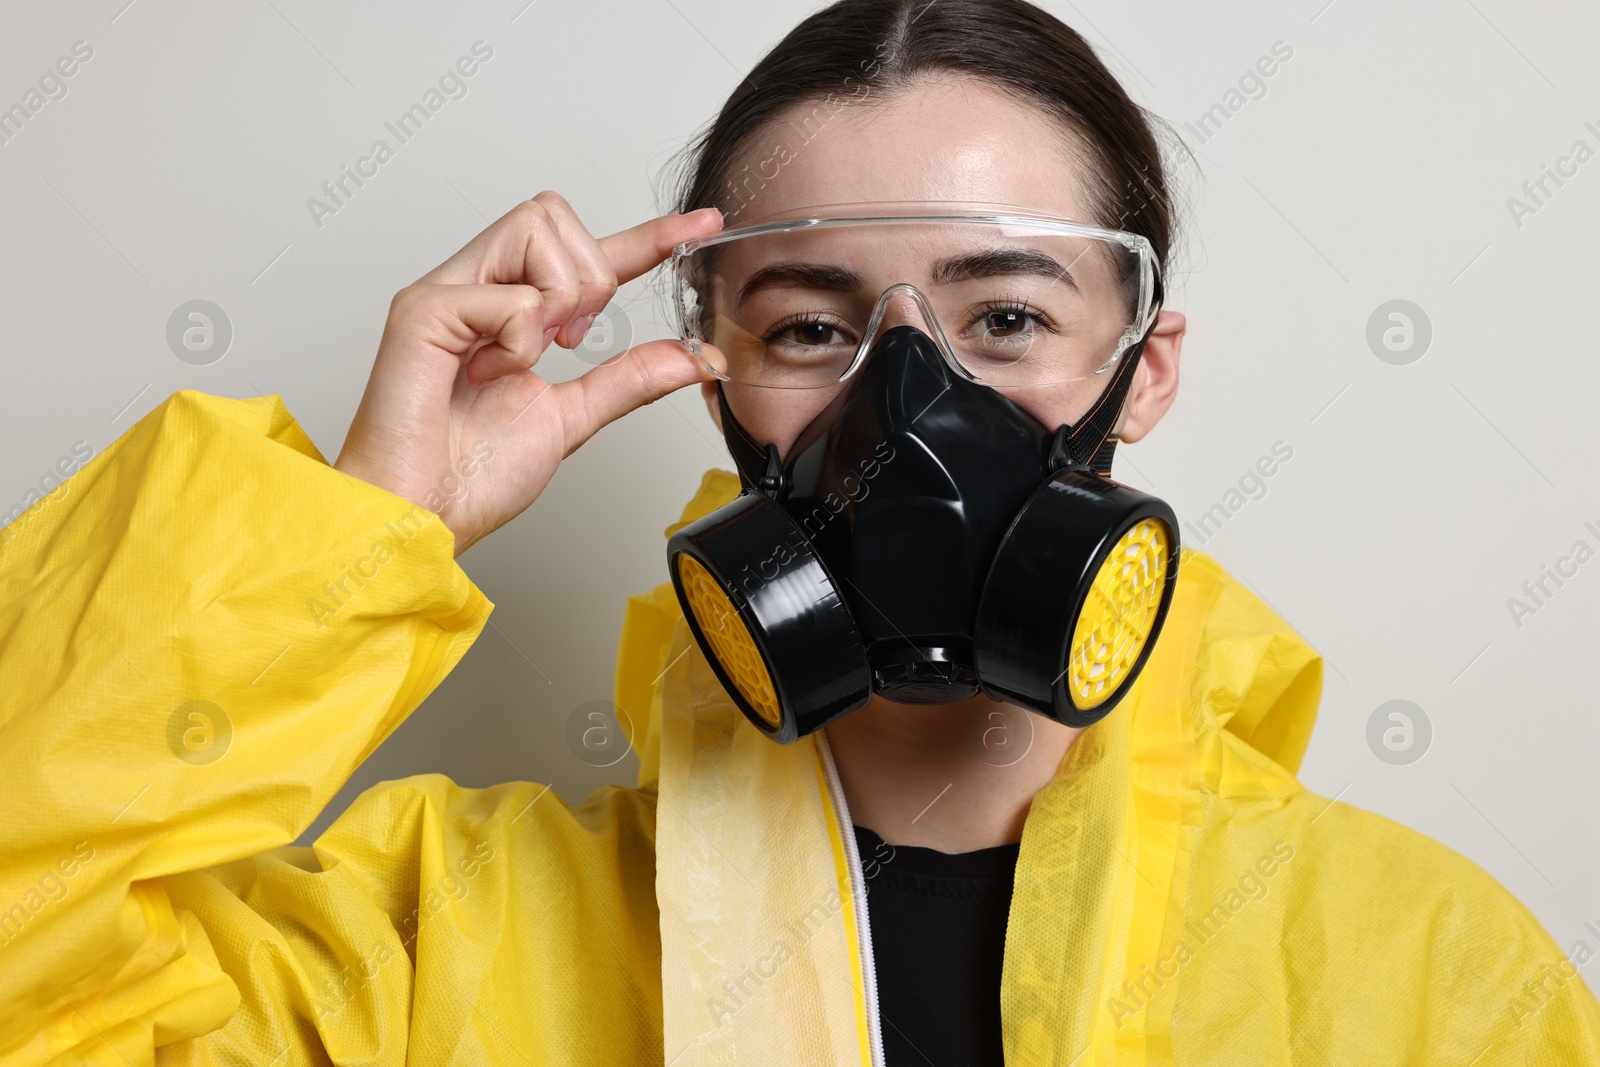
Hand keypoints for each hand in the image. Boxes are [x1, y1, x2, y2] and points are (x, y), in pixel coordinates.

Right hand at [333, 192, 724, 555]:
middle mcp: (473, 287)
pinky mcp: (421, 309)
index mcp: (506, 308)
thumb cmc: (470, 474)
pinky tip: (488, 375)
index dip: (648, 235)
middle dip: (588, 277)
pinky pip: (510, 295)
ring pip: (534, 226)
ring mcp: (445, 291)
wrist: (421, 516)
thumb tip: (692, 356)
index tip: (704, 226)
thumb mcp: (572, 418)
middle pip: (554, 214)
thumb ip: (628, 380)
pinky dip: (520, 341)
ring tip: (521, 358)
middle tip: (566, 344)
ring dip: (557, 300)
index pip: (585, 251)